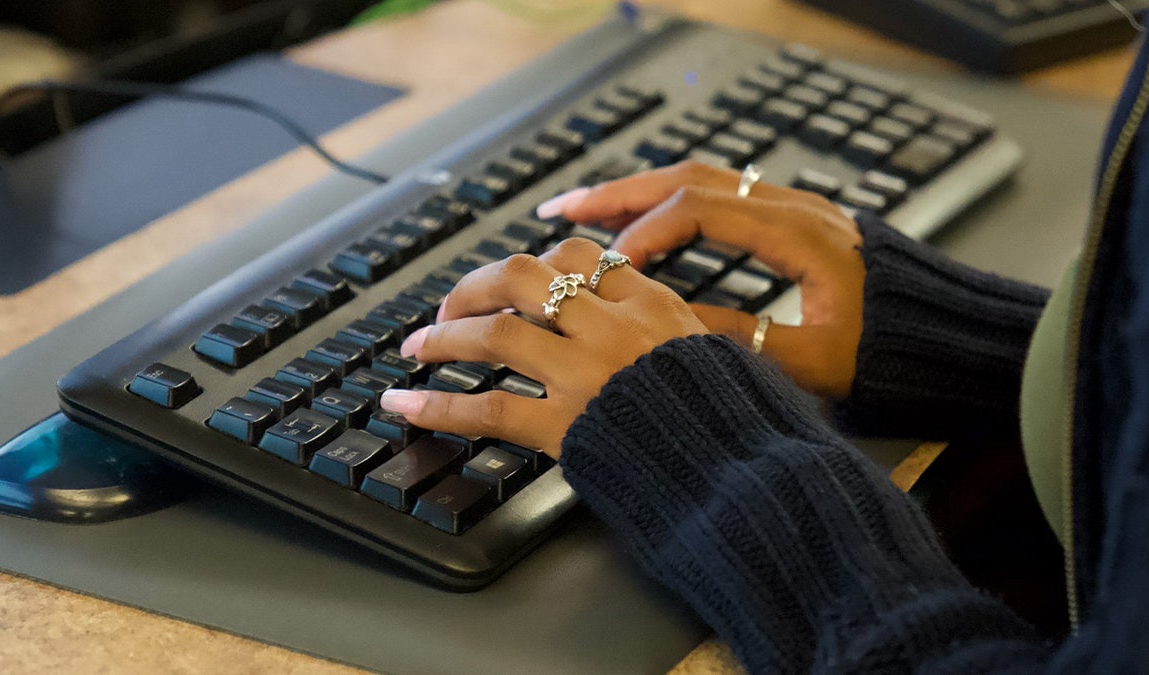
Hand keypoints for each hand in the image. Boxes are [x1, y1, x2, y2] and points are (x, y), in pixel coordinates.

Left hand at [377, 238, 707, 457]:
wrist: (740, 471)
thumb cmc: (727, 418)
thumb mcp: (709, 351)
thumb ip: (663, 328)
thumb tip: (631, 313)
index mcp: (650, 304)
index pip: (579, 256)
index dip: (535, 262)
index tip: (512, 278)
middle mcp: (613, 328)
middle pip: (525, 278)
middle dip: (476, 286)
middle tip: (451, 308)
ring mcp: (586, 374)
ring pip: (497, 332)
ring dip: (445, 338)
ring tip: (417, 348)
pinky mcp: (567, 424)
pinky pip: (490, 409)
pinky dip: (440, 407)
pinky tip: (409, 406)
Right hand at [536, 160, 864, 397]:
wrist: (956, 340)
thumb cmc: (893, 355)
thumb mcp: (810, 362)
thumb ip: (736, 339)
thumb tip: (666, 323)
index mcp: (799, 234)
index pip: (697, 208)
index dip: (643, 232)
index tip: (606, 264)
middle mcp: (794, 208)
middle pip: (689, 177)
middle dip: (621, 193)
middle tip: (562, 210)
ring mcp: (796, 209)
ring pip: (704, 179)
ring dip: (643, 191)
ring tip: (588, 211)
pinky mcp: (799, 222)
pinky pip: (724, 194)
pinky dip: (675, 202)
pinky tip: (649, 223)